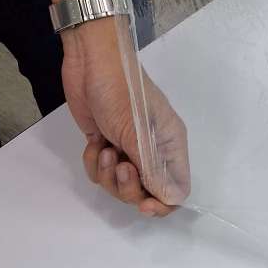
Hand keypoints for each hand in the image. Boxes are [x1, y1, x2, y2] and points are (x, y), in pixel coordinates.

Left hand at [62, 18, 190, 217]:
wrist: (90, 63)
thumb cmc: (121, 92)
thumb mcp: (137, 132)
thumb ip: (152, 169)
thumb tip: (171, 199)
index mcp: (170, 145)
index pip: (177, 188)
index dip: (163, 203)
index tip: (144, 205)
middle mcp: (152, 150)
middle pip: (146, 191)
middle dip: (127, 187)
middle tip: (119, 166)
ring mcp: (128, 147)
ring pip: (120, 184)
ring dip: (108, 174)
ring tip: (104, 150)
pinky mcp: (106, 143)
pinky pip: (102, 171)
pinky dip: (95, 163)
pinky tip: (95, 144)